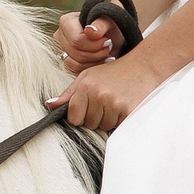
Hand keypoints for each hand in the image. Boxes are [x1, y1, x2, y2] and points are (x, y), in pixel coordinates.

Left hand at [47, 46, 170, 132]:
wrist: (144, 66)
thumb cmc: (114, 72)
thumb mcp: (88, 76)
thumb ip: (69, 93)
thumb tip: (50, 105)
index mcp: (86, 86)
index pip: (74, 118)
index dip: (80, 116)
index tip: (88, 109)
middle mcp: (99, 95)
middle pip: (89, 124)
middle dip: (96, 117)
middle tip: (106, 102)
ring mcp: (114, 103)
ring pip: (104, 126)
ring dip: (109, 120)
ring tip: (116, 103)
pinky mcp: (129, 111)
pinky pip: (118, 127)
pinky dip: (120, 121)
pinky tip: (124, 107)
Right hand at [51, 11, 115, 75]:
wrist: (111, 35)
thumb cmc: (109, 25)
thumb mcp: (109, 20)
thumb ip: (100, 24)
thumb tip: (90, 31)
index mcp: (66, 22)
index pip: (77, 40)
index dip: (95, 44)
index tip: (107, 41)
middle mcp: (59, 37)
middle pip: (77, 53)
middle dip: (97, 53)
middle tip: (108, 47)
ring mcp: (61, 51)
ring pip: (75, 65)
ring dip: (95, 61)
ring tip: (106, 54)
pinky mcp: (66, 63)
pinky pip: (76, 72)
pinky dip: (92, 68)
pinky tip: (102, 61)